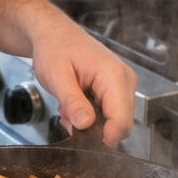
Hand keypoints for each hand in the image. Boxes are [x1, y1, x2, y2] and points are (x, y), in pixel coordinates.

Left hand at [30, 17, 136, 146]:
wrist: (52, 33)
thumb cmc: (53, 49)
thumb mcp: (56, 76)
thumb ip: (73, 101)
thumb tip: (86, 125)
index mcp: (114, 76)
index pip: (121, 120)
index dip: (104, 139)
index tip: (81, 144)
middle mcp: (125, 81)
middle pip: (122, 124)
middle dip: (94, 131)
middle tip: (67, 119)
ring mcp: (123, 85)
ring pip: (115, 122)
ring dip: (90, 124)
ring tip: (68, 109)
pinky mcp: (116, 89)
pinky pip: (110, 114)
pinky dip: (91, 117)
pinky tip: (74, 106)